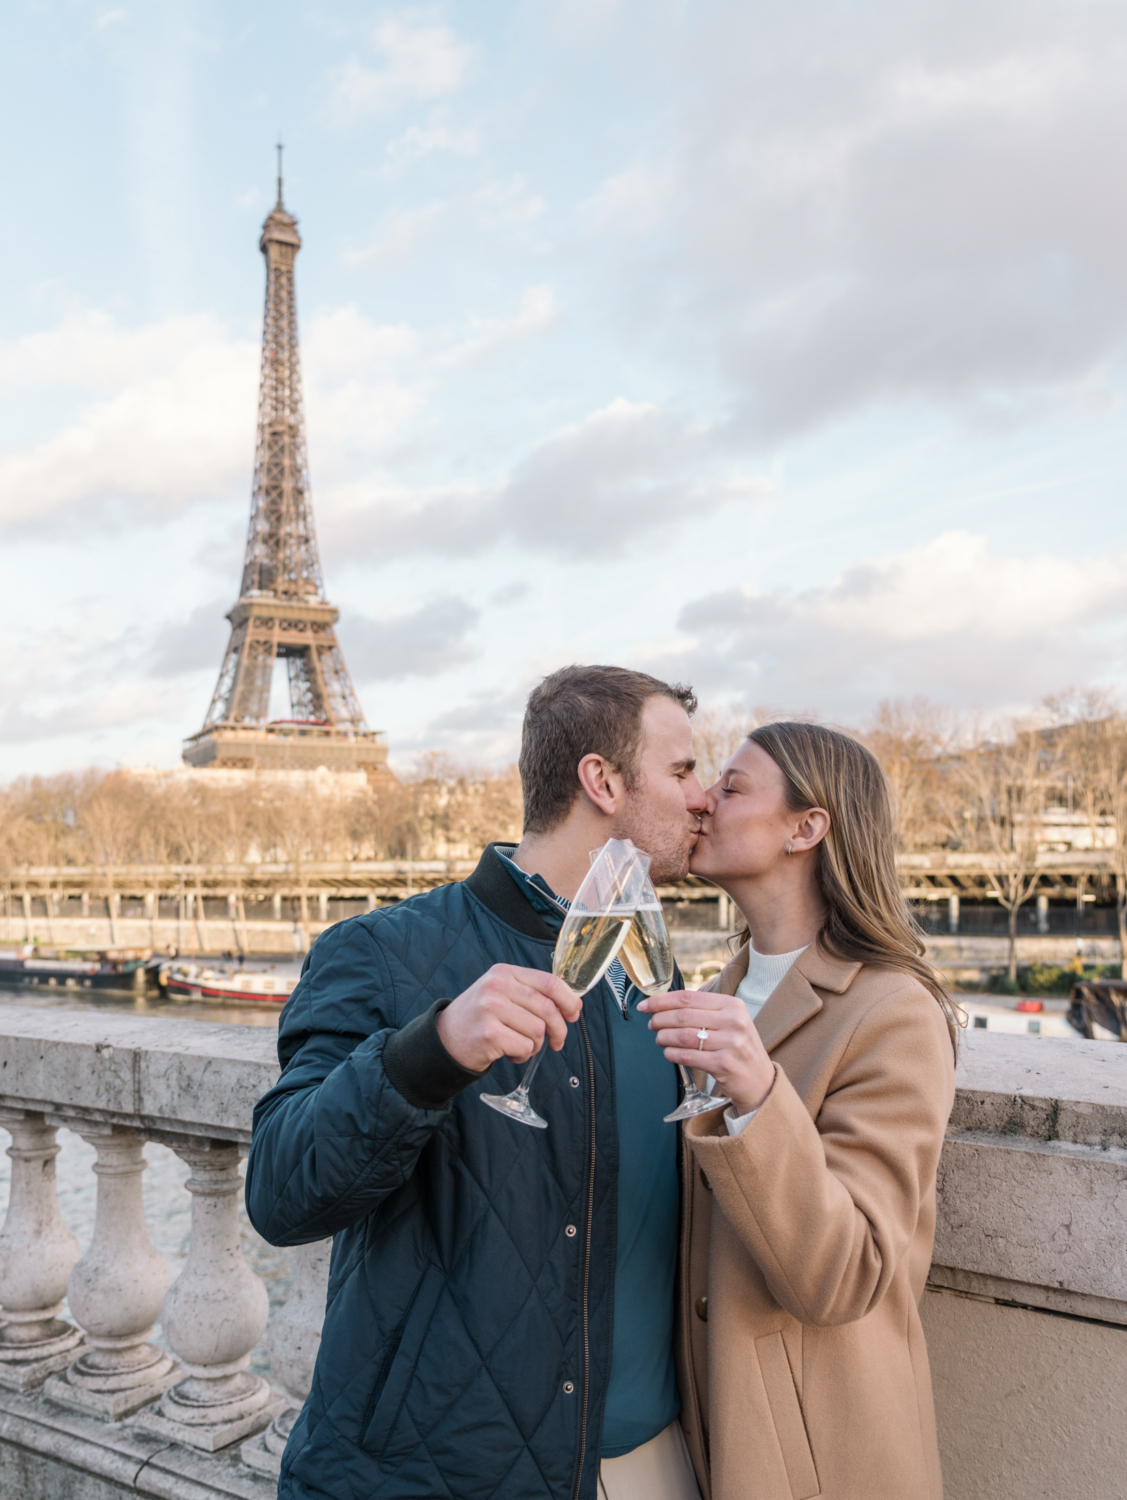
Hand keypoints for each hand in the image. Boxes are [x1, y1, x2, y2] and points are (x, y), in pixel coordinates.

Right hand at [436, 965, 582, 1073]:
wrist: (445, 1039)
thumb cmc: (479, 1018)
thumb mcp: (500, 993)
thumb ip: (531, 993)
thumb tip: (572, 1004)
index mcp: (504, 973)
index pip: (549, 982)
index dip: (568, 999)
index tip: (574, 1013)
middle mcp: (497, 986)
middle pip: (547, 1008)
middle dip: (559, 1029)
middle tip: (557, 1042)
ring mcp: (492, 1009)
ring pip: (538, 1030)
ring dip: (536, 1045)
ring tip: (520, 1046)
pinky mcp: (489, 1034)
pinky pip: (525, 1047)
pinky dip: (523, 1055)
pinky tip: (510, 1053)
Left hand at [638, 988, 774, 1115]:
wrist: (760, 1080)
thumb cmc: (738, 1047)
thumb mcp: (730, 1021)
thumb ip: (704, 1010)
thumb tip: (665, 1005)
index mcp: (732, 1005)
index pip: (689, 997)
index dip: (662, 1001)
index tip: (645, 1005)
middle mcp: (733, 1021)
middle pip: (684, 1015)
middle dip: (660, 1019)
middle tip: (651, 1024)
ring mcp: (730, 1043)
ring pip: (683, 1036)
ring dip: (664, 1037)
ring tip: (659, 1039)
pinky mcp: (724, 1064)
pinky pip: (688, 1056)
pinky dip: (672, 1054)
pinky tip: (668, 1053)